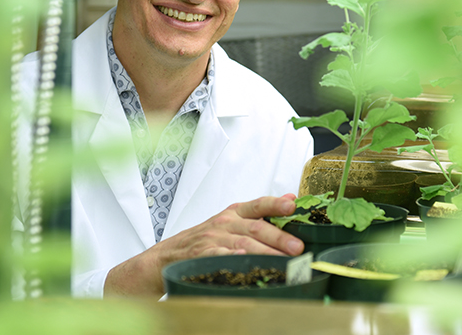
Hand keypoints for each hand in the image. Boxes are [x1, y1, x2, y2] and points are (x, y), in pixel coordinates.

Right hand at [103, 194, 303, 296]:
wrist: (163, 258)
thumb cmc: (202, 240)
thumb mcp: (229, 222)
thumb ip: (258, 212)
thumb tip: (290, 199)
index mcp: (232, 213)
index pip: (258, 204)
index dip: (275, 204)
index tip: (292, 205)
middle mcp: (223, 223)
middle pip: (255, 228)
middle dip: (279, 237)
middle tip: (297, 248)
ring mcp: (211, 239)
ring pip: (243, 244)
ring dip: (265, 254)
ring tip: (283, 263)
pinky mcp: (200, 256)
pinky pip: (219, 257)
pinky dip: (233, 259)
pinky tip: (245, 263)